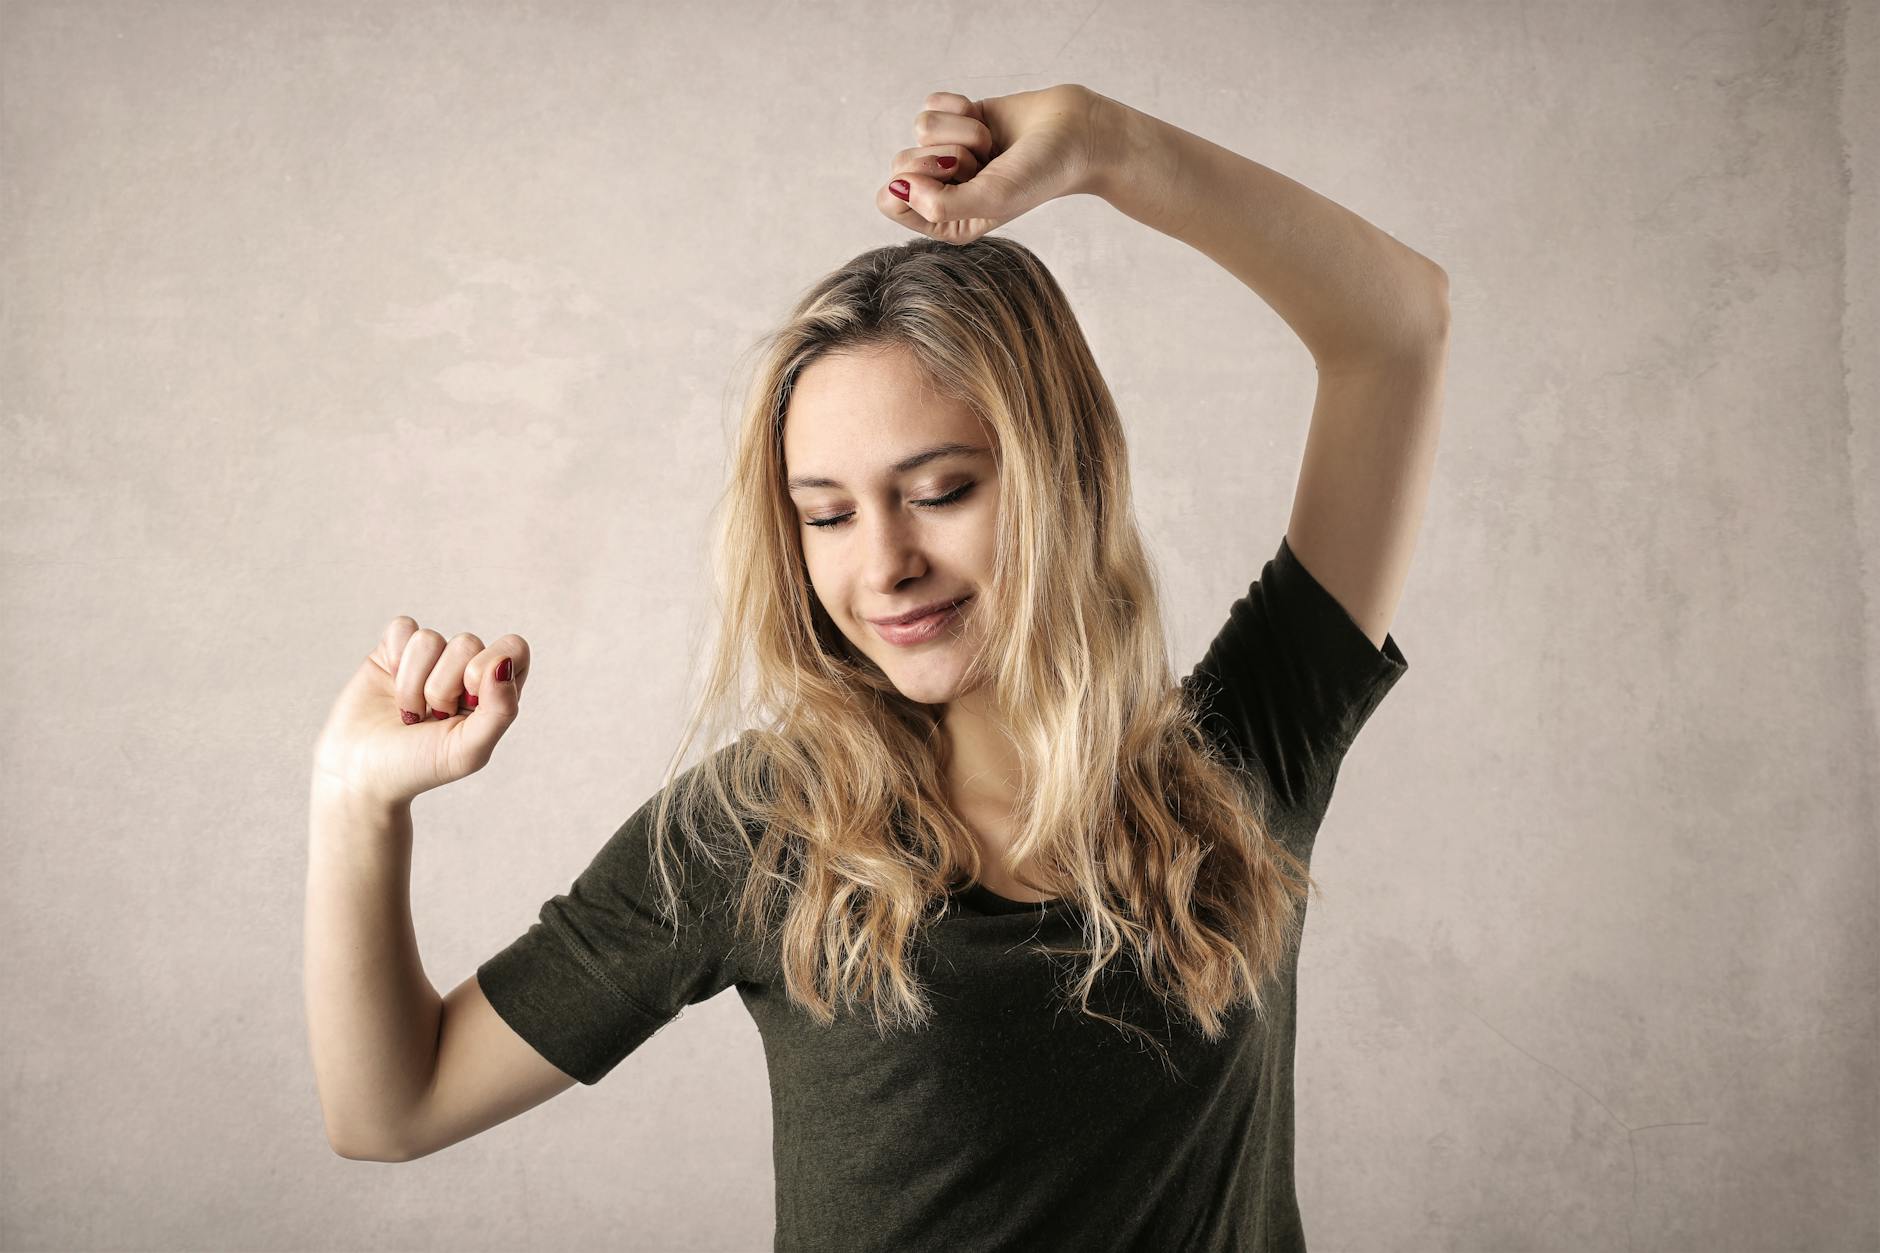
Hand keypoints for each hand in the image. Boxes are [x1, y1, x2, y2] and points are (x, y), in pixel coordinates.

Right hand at [310, 616, 530, 808]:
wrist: (360, 774)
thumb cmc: (418, 766)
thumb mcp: (468, 751)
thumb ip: (500, 711)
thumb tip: (504, 663)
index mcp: (494, 691)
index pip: (514, 648)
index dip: (490, 667)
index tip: (469, 699)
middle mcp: (464, 669)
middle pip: (466, 643)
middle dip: (442, 687)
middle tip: (432, 717)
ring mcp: (430, 658)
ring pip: (429, 639)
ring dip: (412, 683)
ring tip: (409, 711)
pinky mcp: (394, 649)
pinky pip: (402, 628)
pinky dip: (392, 660)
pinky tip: (390, 686)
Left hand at [877, 83, 1105, 244]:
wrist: (1075, 133)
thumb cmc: (1039, 174)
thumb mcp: (993, 199)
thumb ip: (942, 205)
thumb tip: (898, 187)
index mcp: (943, 221)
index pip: (890, 202)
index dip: (912, 182)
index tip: (951, 177)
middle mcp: (940, 189)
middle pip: (900, 162)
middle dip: (944, 155)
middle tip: (983, 162)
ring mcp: (946, 151)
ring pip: (921, 128)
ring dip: (964, 132)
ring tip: (993, 146)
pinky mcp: (955, 118)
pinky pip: (932, 102)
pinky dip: (962, 107)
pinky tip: (987, 121)